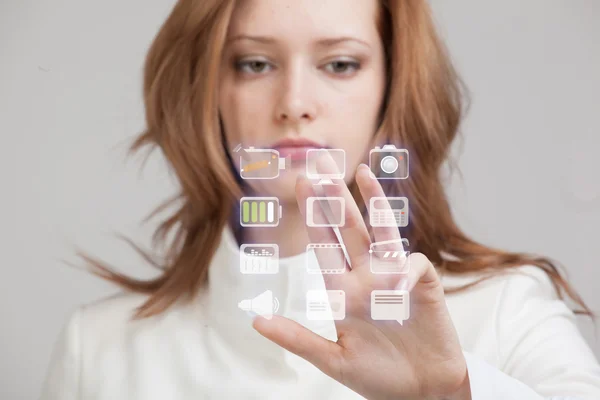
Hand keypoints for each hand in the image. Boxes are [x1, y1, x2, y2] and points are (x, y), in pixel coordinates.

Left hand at [252, 162, 470, 399]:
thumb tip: (255, 320)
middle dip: (335, 198)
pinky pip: (413, 266)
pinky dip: (405, 269)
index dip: (314, 216)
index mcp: (343, 292)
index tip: (300, 185)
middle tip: (321, 165)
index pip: (325, 246)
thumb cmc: (378, 377)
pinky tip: (397, 280)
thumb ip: (296, 338)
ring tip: (360, 173)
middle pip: (349, 229)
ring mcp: (395, 278)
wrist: (422, 393)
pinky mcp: (424, 285)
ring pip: (381, 233)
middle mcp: (366, 277)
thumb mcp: (332, 359)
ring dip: (372, 203)